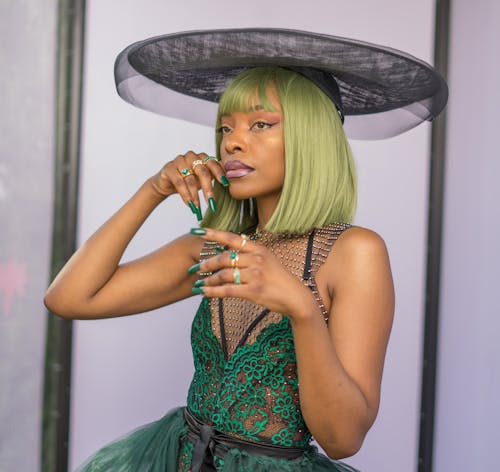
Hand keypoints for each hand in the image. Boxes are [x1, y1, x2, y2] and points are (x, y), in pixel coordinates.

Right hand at [149, 151, 227, 218]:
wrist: (167, 183)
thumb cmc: (189, 180)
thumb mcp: (203, 179)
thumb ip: (215, 176)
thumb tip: (231, 179)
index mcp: (202, 157)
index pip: (213, 163)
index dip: (220, 174)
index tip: (226, 185)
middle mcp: (191, 156)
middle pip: (202, 172)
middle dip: (208, 188)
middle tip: (211, 202)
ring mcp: (179, 160)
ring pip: (190, 179)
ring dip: (195, 195)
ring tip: (198, 207)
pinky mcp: (169, 168)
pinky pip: (179, 183)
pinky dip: (185, 195)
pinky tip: (189, 204)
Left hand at [190, 228, 317, 319]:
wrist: (295, 297)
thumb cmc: (279, 278)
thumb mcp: (268, 258)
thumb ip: (251, 251)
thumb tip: (235, 239)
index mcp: (258, 248)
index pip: (232, 238)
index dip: (213, 234)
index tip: (197, 231)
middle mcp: (256, 259)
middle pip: (224, 258)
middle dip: (206, 263)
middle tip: (195, 268)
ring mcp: (255, 275)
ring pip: (224, 274)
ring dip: (208, 280)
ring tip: (199, 284)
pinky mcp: (254, 291)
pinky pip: (227, 290)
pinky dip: (213, 291)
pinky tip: (204, 293)